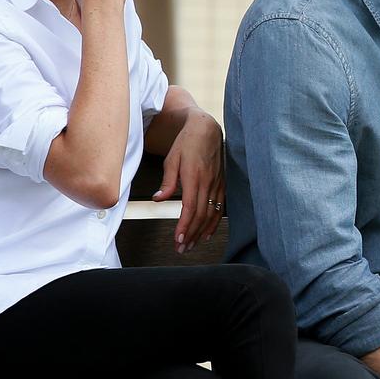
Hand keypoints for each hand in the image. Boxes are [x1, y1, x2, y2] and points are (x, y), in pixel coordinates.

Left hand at [152, 107, 223, 252]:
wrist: (207, 129)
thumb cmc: (187, 143)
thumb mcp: (172, 159)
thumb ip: (167, 182)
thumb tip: (158, 199)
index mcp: (194, 177)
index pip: (190, 207)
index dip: (185, 226)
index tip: (178, 239)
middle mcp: (208, 183)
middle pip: (201, 215)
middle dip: (191, 234)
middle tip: (182, 249)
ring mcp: (217, 184)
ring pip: (211, 214)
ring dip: (201, 232)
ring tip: (192, 245)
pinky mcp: (221, 184)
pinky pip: (219, 207)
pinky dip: (214, 222)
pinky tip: (207, 232)